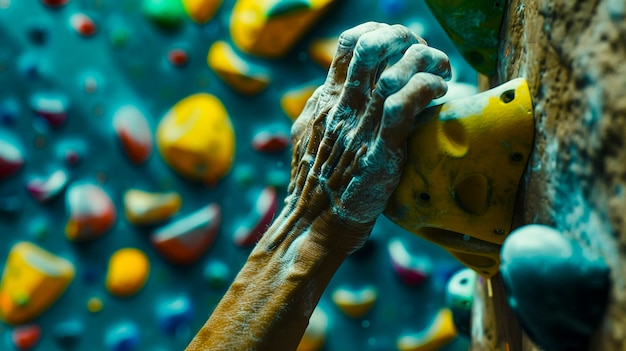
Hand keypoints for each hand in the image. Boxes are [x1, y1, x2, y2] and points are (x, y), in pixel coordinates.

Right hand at [286, 22, 450, 252]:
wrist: (312, 225)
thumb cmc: (315, 186)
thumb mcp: (309, 139)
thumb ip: (325, 113)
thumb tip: (338, 95)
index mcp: (324, 101)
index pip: (350, 45)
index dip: (379, 32)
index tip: (400, 46)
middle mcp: (340, 108)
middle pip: (371, 47)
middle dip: (405, 39)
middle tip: (425, 54)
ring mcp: (358, 129)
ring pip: (392, 74)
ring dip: (424, 62)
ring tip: (441, 70)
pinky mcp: (378, 152)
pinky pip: (404, 106)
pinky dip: (426, 89)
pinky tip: (439, 90)